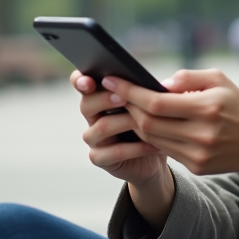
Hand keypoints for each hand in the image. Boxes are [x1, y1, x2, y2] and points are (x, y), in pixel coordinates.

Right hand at [70, 70, 167, 187]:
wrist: (158, 154)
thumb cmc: (152, 121)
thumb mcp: (148, 102)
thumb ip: (140, 90)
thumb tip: (144, 81)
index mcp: (99, 95)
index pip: (81, 83)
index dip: (80, 80)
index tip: (89, 81)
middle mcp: (92, 116)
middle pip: (87, 104)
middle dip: (105, 99)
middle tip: (123, 98)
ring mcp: (93, 139)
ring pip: (102, 127)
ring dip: (125, 122)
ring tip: (146, 121)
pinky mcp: (100, 158)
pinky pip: (114, 152)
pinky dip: (136, 148)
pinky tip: (153, 144)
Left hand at [103, 69, 238, 206]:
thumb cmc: (237, 106)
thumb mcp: (218, 80)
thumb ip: (186, 78)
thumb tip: (155, 83)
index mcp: (206, 108)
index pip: (156, 102)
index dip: (130, 92)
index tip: (111, 80)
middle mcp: (201, 134)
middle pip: (148, 123)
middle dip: (128, 106)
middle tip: (116, 93)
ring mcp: (197, 154)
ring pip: (151, 138)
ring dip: (136, 122)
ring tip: (128, 106)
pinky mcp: (195, 166)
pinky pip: (163, 149)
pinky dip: (151, 135)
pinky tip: (146, 123)